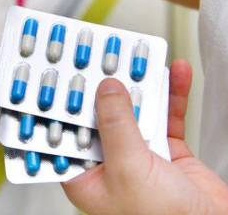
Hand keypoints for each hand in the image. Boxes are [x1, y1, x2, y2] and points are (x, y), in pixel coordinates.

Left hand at [63, 60, 227, 214]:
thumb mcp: (128, 168)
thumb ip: (115, 124)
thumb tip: (105, 88)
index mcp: (85, 175)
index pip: (63, 131)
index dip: (58, 102)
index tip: (54, 71)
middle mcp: (108, 163)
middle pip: (98, 113)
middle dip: (100, 83)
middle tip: (97, 52)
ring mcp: (138, 154)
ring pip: (133, 108)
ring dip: (138, 81)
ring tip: (135, 53)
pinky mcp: (167, 150)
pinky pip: (166, 113)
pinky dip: (171, 92)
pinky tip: (173, 71)